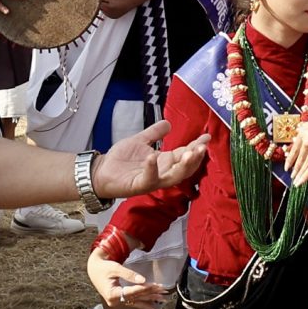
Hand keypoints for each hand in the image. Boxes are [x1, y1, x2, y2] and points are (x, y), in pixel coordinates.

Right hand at [87, 248, 163, 308]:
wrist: (94, 270)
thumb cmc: (103, 268)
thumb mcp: (115, 268)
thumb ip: (129, 274)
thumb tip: (143, 280)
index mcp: (112, 294)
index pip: (132, 292)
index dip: (145, 288)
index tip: (156, 285)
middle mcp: (115, 301)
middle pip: (136, 297)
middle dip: (151, 294)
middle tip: (164, 291)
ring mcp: (118, 302)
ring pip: (137, 301)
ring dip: (150, 299)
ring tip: (163, 299)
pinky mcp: (120, 300)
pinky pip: (134, 303)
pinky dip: (144, 304)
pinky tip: (154, 308)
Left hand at [92, 122, 209, 199]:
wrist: (101, 171)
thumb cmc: (120, 159)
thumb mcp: (140, 141)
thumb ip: (154, 133)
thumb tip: (168, 123)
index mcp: (164, 161)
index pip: (185, 154)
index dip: (196, 146)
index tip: (206, 137)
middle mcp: (162, 172)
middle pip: (184, 168)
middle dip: (195, 158)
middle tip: (202, 147)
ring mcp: (152, 180)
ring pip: (173, 177)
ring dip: (182, 166)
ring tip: (189, 153)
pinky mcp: (139, 185)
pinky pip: (149, 179)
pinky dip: (152, 169)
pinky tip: (152, 157)